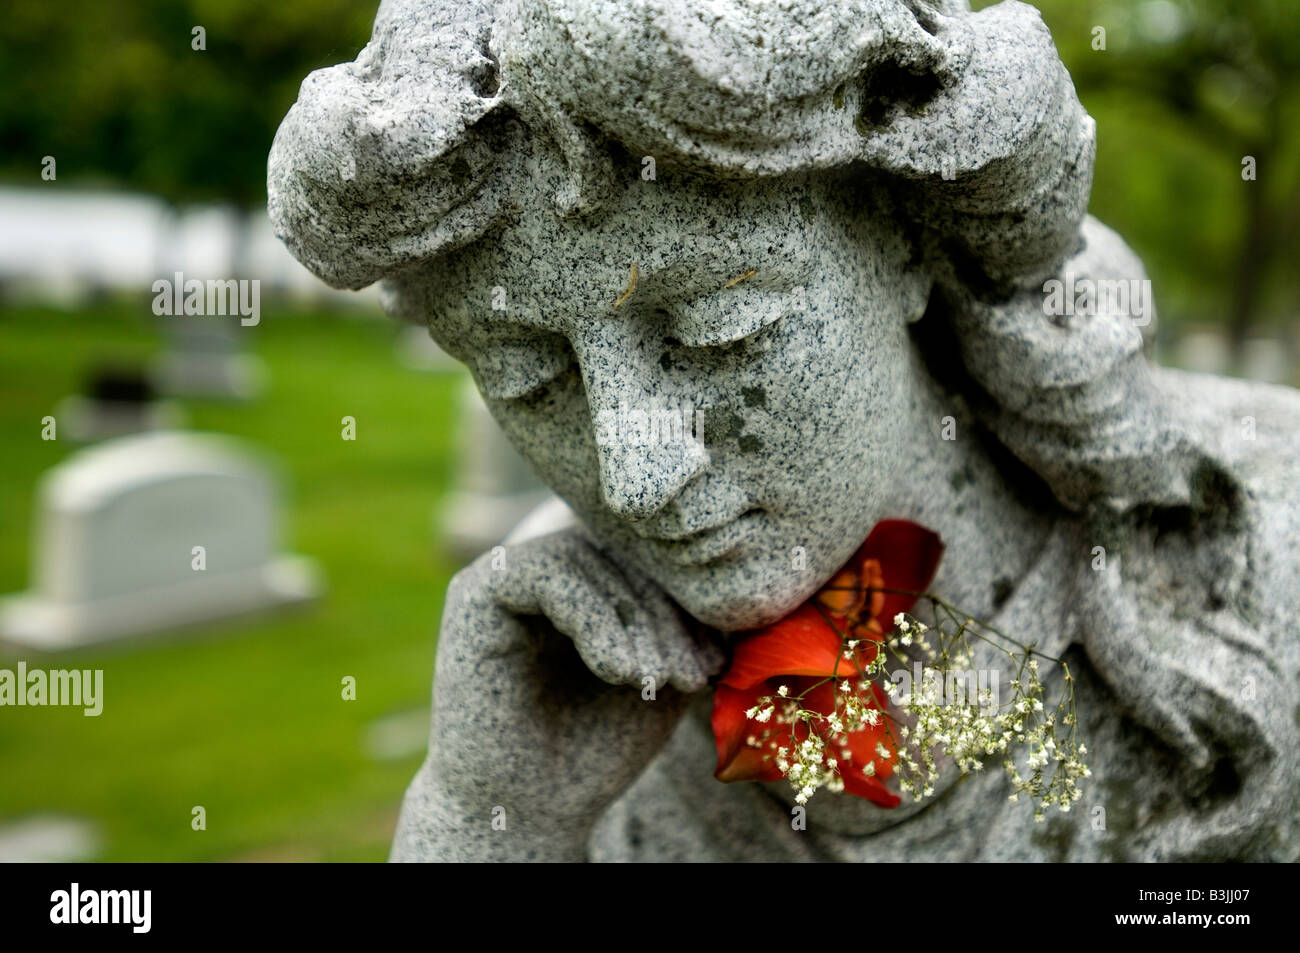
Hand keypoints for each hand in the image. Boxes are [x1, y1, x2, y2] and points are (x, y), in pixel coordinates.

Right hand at [391, 529, 722, 860]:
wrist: (528, 810)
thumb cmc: (597, 746)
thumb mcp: (662, 673)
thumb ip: (685, 622)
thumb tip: (730, 580)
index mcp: (590, 578)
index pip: (647, 557)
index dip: (688, 601)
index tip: (716, 662)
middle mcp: (545, 565)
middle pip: (621, 552)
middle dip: (666, 612)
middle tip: (691, 673)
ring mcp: (507, 574)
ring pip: (589, 557)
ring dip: (635, 619)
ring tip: (655, 680)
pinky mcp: (477, 591)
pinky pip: (547, 573)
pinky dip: (593, 619)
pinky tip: (617, 672)